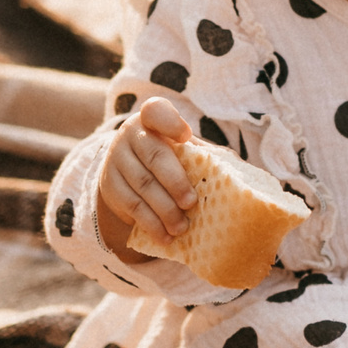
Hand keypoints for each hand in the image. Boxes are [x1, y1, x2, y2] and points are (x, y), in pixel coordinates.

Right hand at [97, 97, 195, 253]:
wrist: (128, 171)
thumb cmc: (169, 157)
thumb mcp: (185, 149)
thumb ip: (205, 154)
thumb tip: (238, 175)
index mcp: (152, 119)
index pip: (156, 111)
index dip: (170, 122)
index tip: (185, 136)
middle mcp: (131, 135)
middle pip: (154, 157)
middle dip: (175, 182)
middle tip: (191, 203)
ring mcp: (117, 159)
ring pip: (143, 186)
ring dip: (165, 210)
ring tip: (182, 227)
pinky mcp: (110, 185)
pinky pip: (131, 206)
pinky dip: (150, 224)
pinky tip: (165, 236)